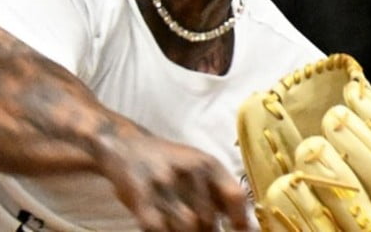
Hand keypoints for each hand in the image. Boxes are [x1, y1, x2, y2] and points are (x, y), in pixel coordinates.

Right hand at [98, 133, 249, 231]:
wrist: (125, 147)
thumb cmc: (168, 163)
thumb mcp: (198, 167)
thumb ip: (221, 193)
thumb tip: (246, 227)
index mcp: (207, 163)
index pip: (235, 197)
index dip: (240, 222)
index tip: (235, 231)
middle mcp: (188, 170)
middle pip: (210, 219)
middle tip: (197, 229)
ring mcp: (163, 183)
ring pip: (189, 228)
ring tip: (178, 225)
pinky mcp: (140, 197)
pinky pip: (159, 228)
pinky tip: (163, 226)